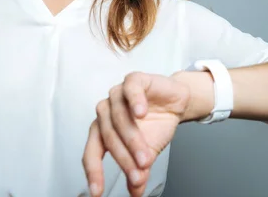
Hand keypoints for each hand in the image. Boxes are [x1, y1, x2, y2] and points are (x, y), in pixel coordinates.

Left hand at [82, 71, 191, 196]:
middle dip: (124, 158)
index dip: (94, 172)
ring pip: (118, 117)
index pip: (92, 152)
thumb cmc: (156, 124)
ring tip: (146, 154)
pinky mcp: (134, 80)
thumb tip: (136, 191)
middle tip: (139, 173)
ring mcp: (118, 94)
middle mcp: (106, 112)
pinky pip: (130, 89)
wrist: (175, 102)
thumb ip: (139, 172)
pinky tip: (141, 113)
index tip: (97, 192)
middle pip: (108, 136)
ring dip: (132, 138)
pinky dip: (135, 101)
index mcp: (103, 130)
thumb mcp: (147, 153)